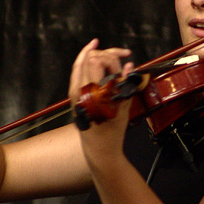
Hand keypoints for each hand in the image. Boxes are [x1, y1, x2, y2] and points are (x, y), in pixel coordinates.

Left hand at [68, 39, 133, 159]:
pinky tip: (96, 55)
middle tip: (123, 55)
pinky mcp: (74, 95)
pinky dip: (87, 62)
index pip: (96, 61)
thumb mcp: (122, 108)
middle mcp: (79, 90)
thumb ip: (125, 84)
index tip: (125, 60)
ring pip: (81, 62)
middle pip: (89, 58)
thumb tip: (129, 65)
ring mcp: (74, 92)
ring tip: (113, 54)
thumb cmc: (111, 133)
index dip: (112, 56)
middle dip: (107, 53)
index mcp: (91, 93)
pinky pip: (78, 72)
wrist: (99, 150)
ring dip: (97, 54)